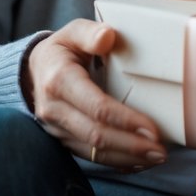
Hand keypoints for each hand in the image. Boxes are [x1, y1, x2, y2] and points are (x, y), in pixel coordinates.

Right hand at [26, 18, 166, 171]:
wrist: (33, 70)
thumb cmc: (62, 49)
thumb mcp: (73, 32)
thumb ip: (90, 32)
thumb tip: (107, 37)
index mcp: (59, 80)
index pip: (96, 107)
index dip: (125, 120)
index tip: (152, 129)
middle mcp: (54, 110)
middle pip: (96, 135)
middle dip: (131, 146)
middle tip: (161, 151)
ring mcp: (57, 129)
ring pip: (93, 152)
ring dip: (127, 158)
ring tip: (156, 157)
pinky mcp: (63, 140)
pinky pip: (90, 157)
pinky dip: (116, 162)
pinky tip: (138, 162)